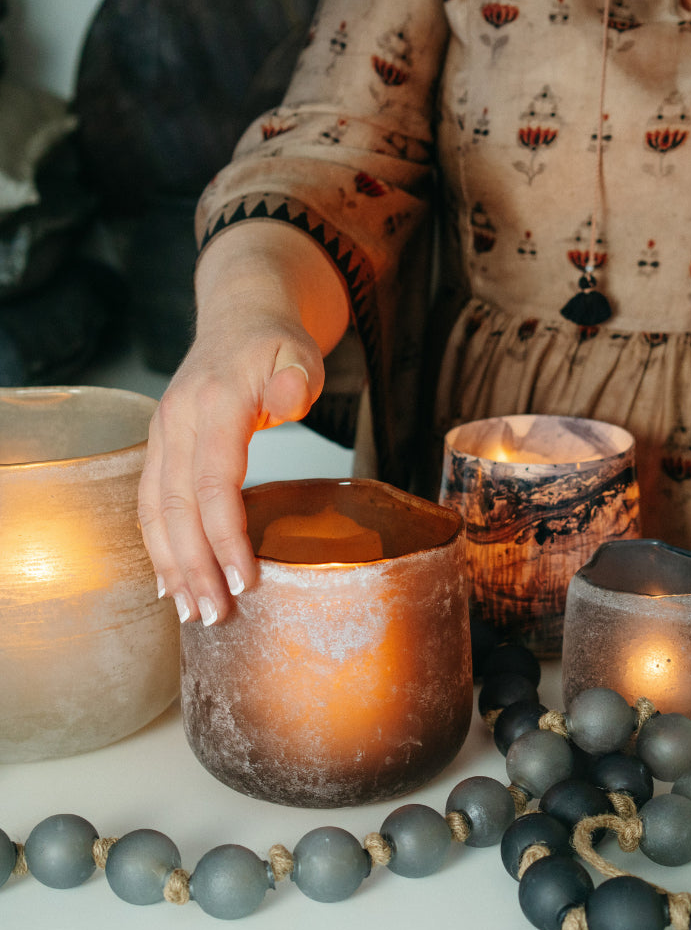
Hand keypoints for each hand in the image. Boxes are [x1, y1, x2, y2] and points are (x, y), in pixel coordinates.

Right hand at [138, 220, 348, 623]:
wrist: (240, 314)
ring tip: (191, 611)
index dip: (226, 536)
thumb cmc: (276, 341)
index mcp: (213, 403)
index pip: (213, 482)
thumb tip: (286, 399)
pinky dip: (158, 544)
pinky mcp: (162, 446)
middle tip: (215, 615)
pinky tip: (169, 580)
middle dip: (194, 566)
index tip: (245, 580)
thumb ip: (296, 378)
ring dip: (171, 565)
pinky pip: (152, 502)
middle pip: (177, 507)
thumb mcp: (300, 352)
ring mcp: (163, 434)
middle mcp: (177, 422)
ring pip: (156, 510)